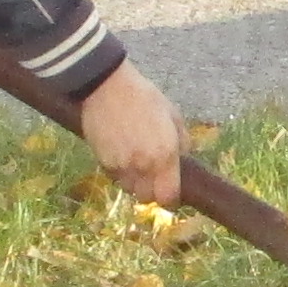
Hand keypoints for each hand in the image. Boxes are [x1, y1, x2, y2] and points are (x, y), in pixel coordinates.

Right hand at [78, 63, 182, 205]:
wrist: (107, 87)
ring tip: (136, 165)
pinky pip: (114, 177)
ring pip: (129, 189)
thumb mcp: (172, 114)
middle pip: (147, 197)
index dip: (171, 199)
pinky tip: (122, 155)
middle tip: (153, 178)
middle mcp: (144, 165)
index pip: (168, 196)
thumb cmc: (144, 97)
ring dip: (135, 182)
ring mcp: (122, 165)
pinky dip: (120, 172)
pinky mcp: (104, 161)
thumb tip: (184, 158)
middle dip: (151, 191)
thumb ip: (183, 140)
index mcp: (165, 154)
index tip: (171, 193)